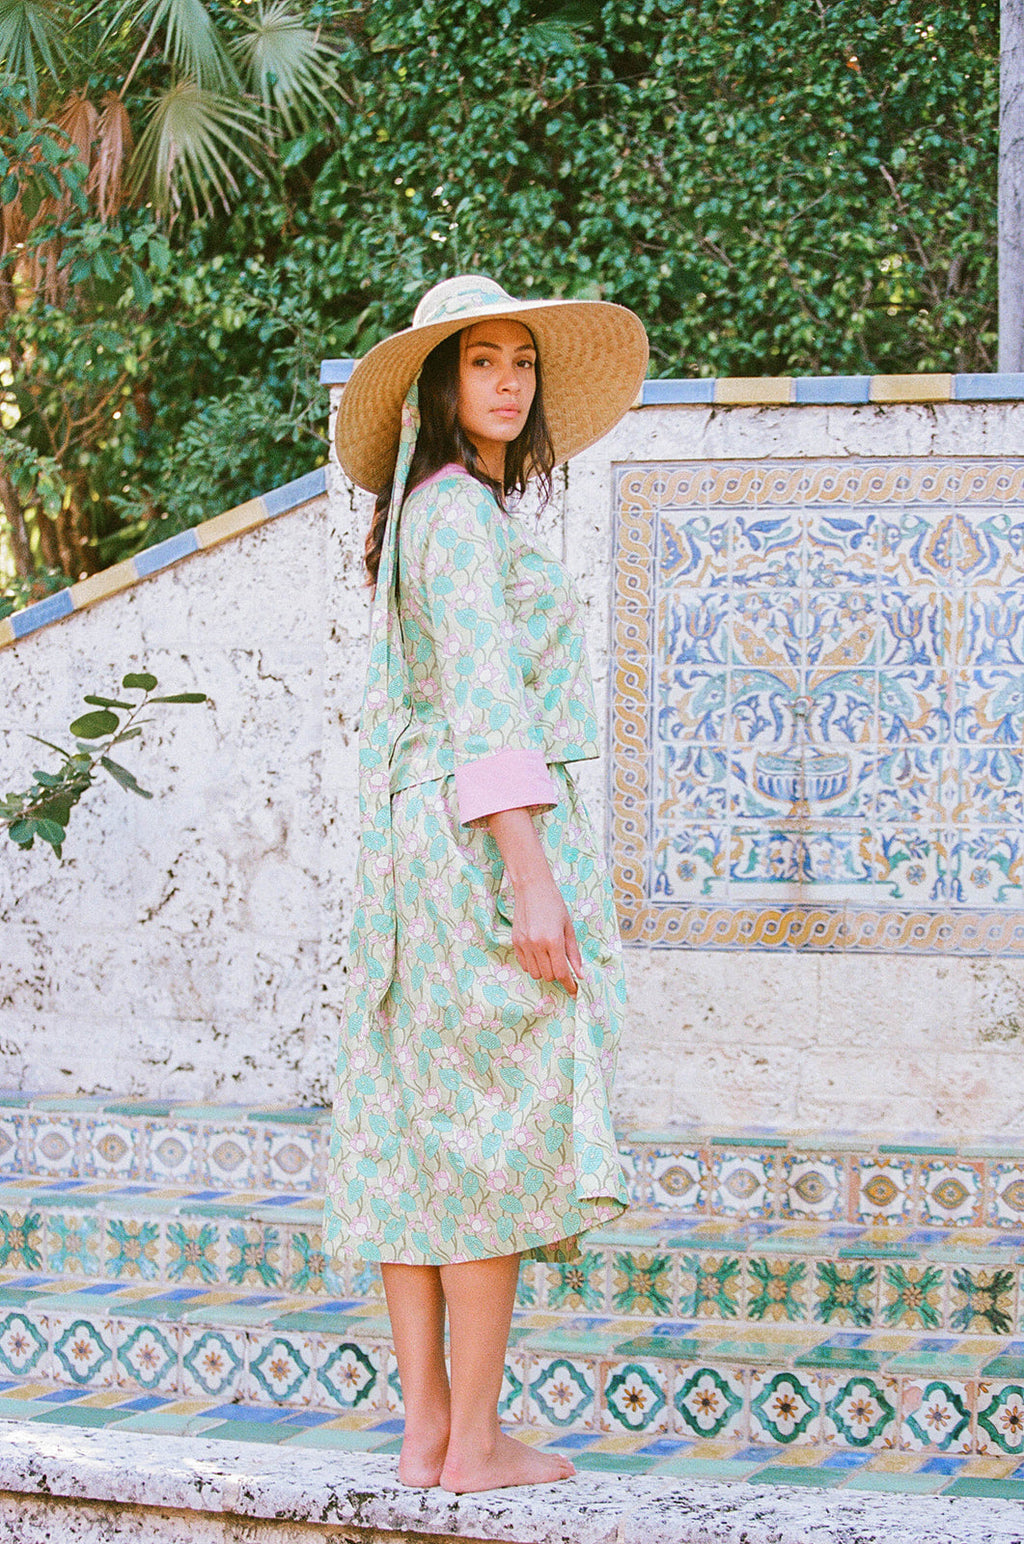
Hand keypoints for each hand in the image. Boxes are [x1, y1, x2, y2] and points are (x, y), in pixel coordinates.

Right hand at [510, 876, 582, 996]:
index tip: (574, 990)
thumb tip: (580, 974)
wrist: (532, 888)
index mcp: (553, 940)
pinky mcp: (515, 942)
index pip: (561, 973)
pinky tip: (538, 954)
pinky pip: (524, 965)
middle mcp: (537, 945)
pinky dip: (533, 965)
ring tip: (550, 957)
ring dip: (545, 971)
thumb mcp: (568, 928)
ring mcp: (524, 944)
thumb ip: (574, 953)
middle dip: (558, 975)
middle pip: (548, 976)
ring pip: (535, 974)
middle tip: (563, 965)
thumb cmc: (554, 905)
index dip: (569, 985)